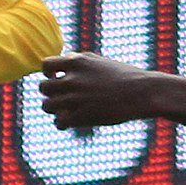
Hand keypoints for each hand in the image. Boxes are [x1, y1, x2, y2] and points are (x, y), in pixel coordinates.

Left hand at [37, 52, 161, 128]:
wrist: (142, 92)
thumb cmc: (123, 76)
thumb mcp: (99, 61)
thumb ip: (78, 61)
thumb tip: (63, 60)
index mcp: (76, 62)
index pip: (45, 65)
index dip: (48, 74)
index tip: (57, 78)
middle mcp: (73, 79)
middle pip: (43, 88)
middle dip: (50, 93)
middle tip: (61, 97)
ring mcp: (76, 98)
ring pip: (47, 106)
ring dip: (54, 110)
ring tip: (64, 111)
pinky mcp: (82, 116)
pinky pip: (59, 123)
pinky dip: (62, 124)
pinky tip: (71, 122)